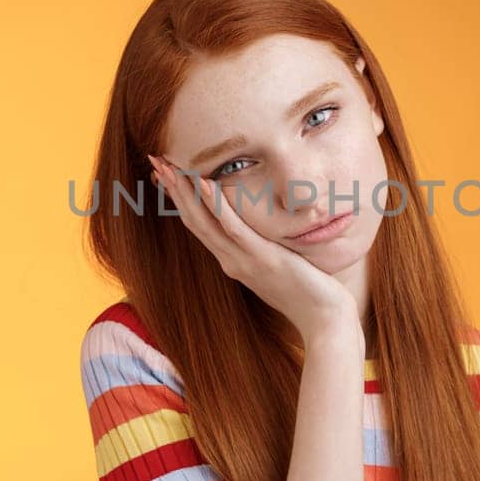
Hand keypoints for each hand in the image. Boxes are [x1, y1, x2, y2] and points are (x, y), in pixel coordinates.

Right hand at [148, 153, 357, 338]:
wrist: (322, 320)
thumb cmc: (306, 293)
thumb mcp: (276, 266)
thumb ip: (261, 250)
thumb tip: (260, 234)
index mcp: (232, 260)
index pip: (199, 225)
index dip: (180, 199)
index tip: (167, 174)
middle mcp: (231, 260)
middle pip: (194, 219)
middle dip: (174, 189)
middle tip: (156, 160)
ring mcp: (243, 260)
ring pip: (204, 221)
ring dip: (184, 192)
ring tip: (168, 167)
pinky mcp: (261, 258)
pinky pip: (233, 228)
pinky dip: (215, 205)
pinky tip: (202, 183)